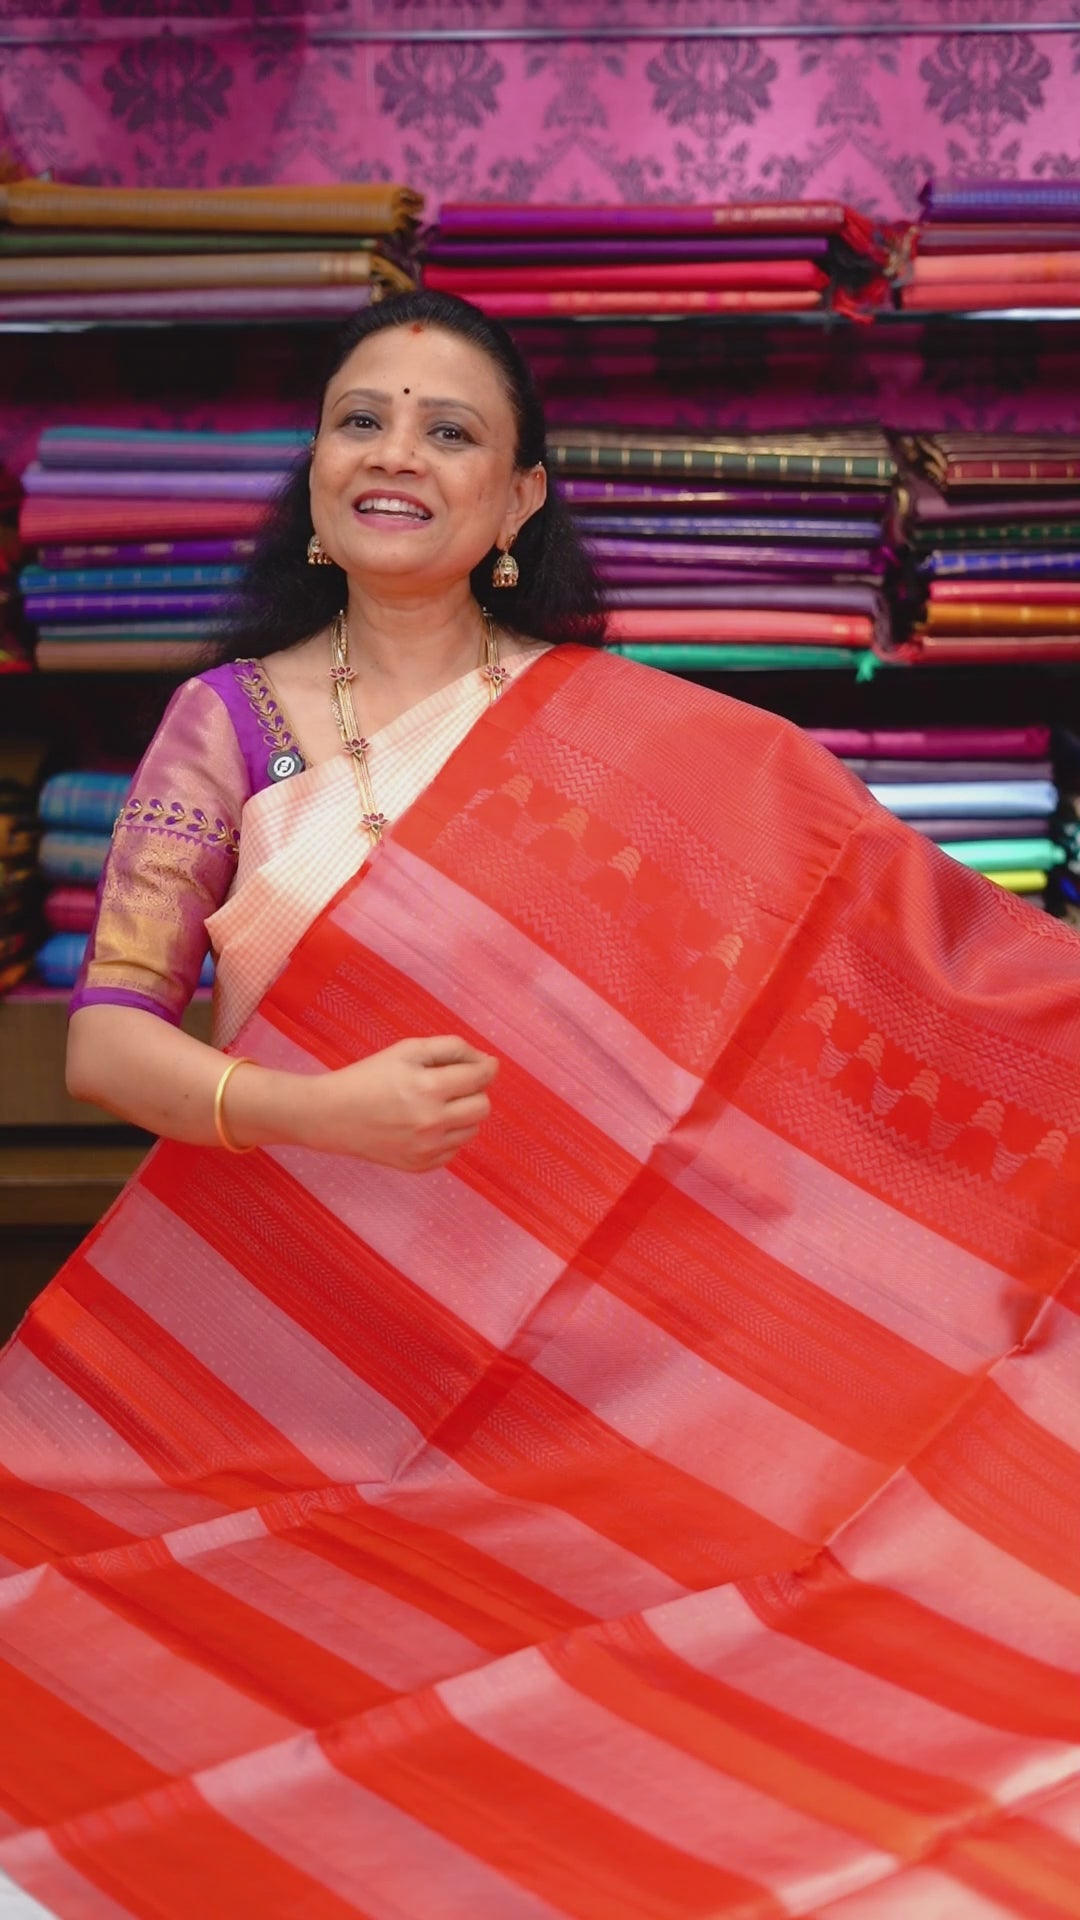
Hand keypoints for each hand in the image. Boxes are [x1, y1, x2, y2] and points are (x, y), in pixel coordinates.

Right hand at [301, 1035, 498, 1170]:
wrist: (331, 1115)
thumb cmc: (369, 1076)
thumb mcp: (407, 1049)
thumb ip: (451, 1049)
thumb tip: (486, 1062)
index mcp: (428, 1087)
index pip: (481, 1077)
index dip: (487, 1066)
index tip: (485, 1064)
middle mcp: (431, 1122)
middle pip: (483, 1107)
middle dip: (476, 1091)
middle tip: (455, 1083)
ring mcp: (426, 1149)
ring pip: (472, 1130)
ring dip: (463, 1114)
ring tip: (437, 1103)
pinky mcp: (420, 1166)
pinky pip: (454, 1150)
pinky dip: (448, 1135)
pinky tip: (425, 1124)